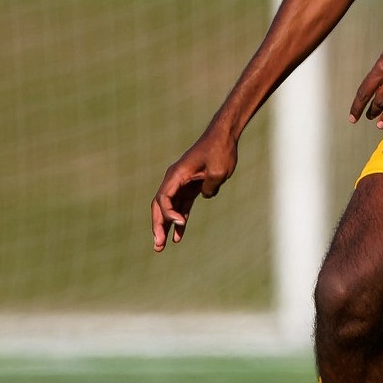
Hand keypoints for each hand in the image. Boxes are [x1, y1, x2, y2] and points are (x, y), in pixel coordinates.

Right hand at [150, 128, 238, 252]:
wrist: (224, 136)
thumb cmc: (220, 151)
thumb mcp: (217, 172)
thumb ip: (209, 188)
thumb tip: (204, 196)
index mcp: (177, 174)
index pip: (164, 198)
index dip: (168, 213)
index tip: (180, 223)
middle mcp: (174, 179)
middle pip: (160, 206)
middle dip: (158, 226)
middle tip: (158, 246)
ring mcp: (181, 183)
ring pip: (169, 208)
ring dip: (166, 226)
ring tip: (162, 246)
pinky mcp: (190, 186)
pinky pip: (181, 205)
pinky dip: (179, 219)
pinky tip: (178, 236)